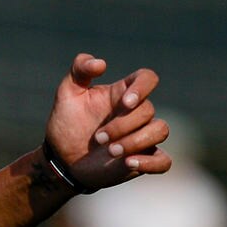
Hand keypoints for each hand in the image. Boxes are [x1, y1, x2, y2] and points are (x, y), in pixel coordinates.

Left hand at [44, 53, 170, 190]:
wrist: (62, 157)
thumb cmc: (67, 122)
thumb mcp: (67, 92)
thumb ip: (79, 70)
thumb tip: (101, 63)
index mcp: (121, 94)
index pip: (147, 78)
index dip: (142, 88)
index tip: (125, 103)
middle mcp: (136, 113)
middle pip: (148, 109)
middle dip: (122, 125)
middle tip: (98, 138)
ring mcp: (143, 136)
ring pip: (160, 131)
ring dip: (136, 142)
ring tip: (111, 151)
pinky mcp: (144, 159)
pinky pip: (164, 161)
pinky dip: (150, 162)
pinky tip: (129, 163)